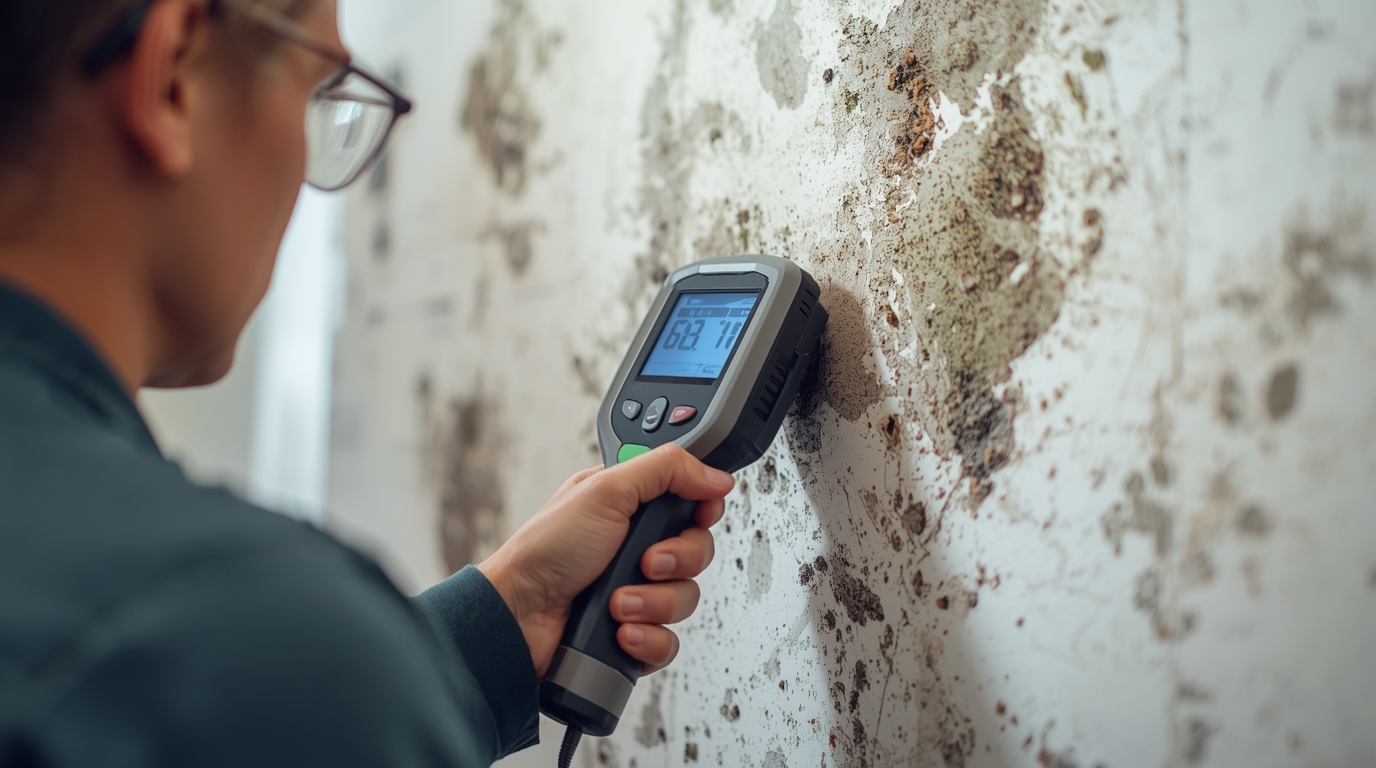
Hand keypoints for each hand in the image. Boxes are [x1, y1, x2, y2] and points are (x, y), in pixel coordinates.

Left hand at [477, 443, 732, 676]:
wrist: (517, 616)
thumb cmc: (544, 550)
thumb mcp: (604, 489)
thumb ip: (666, 470)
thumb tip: (715, 475)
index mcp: (632, 505)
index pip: (692, 502)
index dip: (703, 509)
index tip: (699, 514)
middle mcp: (638, 547)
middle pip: (698, 550)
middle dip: (676, 560)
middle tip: (644, 561)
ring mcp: (638, 591)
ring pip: (686, 599)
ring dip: (653, 601)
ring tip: (617, 601)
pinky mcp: (636, 633)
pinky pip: (670, 640)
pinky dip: (647, 637)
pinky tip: (621, 630)